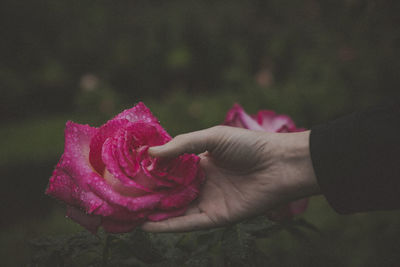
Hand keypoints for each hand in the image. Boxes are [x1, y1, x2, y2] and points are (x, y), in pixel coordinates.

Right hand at [141, 126, 319, 231]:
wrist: (279, 164)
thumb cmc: (248, 145)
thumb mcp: (211, 138)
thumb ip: (182, 145)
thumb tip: (150, 153)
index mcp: (200, 163)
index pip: (169, 169)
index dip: (150, 170)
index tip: (127, 171)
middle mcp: (200, 183)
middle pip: (168, 192)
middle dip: (147, 194)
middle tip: (121, 195)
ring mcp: (207, 201)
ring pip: (174, 210)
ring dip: (152, 213)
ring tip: (127, 213)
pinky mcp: (215, 218)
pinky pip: (187, 223)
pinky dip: (168, 226)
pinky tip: (147, 225)